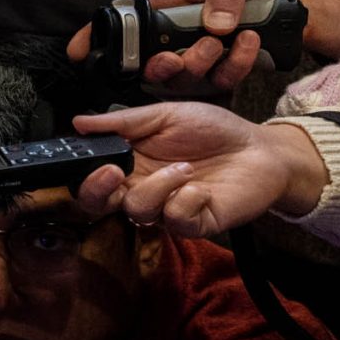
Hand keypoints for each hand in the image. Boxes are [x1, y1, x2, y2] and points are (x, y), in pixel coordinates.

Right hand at [67, 0, 339, 93]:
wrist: (323, 10)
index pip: (126, 16)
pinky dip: (231, 72)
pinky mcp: (225, 72)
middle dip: (160, 64)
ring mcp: (203, 53)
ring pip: (181, 76)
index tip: (77, 51)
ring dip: (201, 68)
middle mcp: (183, 29)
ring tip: (231, 45)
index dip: (97, 34)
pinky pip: (216, 83)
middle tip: (183, 57)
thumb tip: (209, 24)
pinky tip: (251, 51)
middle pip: (148, 56)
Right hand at [70, 102, 328, 232]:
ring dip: (159, 186)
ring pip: (137, 210)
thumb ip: (123, 121)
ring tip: (186, 168)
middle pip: (98, 205)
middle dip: (98, 190)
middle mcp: (141, 188)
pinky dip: (187, 200)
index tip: (92, 160)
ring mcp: (165, 209)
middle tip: (114, 171)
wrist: (259, 149)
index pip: (91, 178)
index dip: (83, 176)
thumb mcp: (165, 115)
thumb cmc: (213, 130)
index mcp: (129, 164)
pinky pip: (175, 220)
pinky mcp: (194, 224)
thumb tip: (79, 122)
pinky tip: (202, 186)